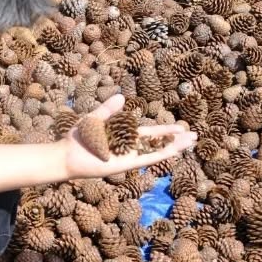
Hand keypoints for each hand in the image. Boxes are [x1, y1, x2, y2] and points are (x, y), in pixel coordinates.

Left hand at [62, 94, 196, 179]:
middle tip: (194, 136)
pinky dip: (160, 154)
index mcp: (124, 136)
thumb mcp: (96, 119)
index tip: (181, 127)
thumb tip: (123, 97)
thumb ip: (109, 109)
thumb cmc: (78, 138)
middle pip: (158, 143)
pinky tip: (173, 150)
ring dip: (174, 146)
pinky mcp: (125, 164)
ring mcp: (129, 156)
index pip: (150, 133)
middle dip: (176, 139)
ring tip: (191, 142)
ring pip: (156, 151)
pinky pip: (146, 159)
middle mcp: (129, 147)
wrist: (66, 155)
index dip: (166, 130)